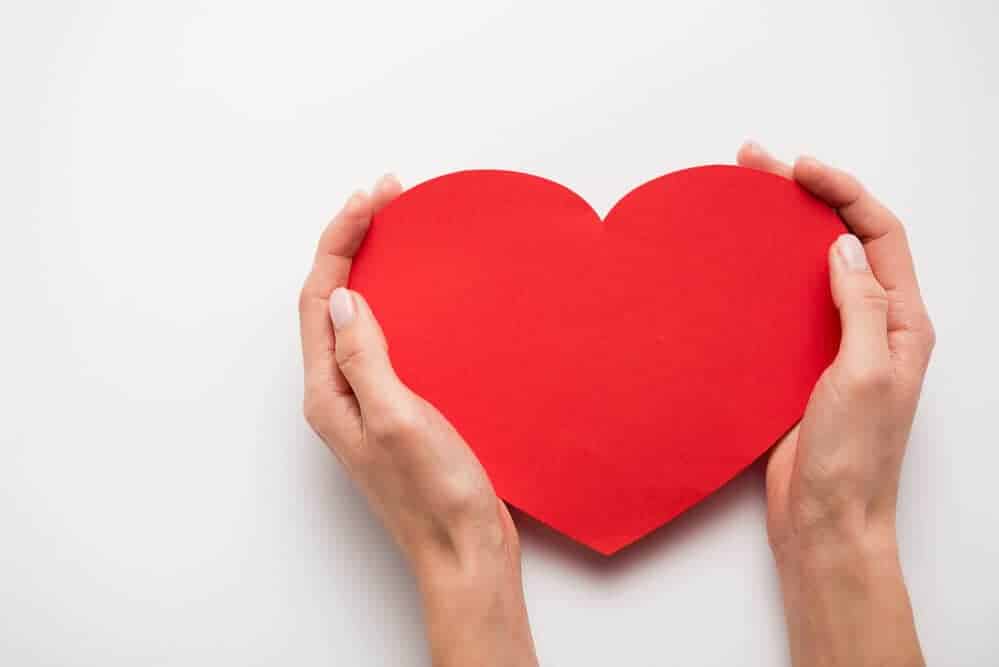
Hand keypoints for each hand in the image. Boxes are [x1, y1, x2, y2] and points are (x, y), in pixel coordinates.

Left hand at [299, 175, 536, 666]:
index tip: (373, 197)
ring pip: (356, 316)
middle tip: (385, 194)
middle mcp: (338, 393)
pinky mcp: (397, 408)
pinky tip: (420, 291)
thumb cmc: (434, 494)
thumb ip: (364, 358)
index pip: (319, 298)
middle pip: (330, 300)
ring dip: (371, 265)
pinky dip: (396, 300)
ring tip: (394, 225)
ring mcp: (367, 401)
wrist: (465, 552)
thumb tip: (341, 297)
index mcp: (328, 393)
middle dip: (351, 240)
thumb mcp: (398, 419)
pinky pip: (385, 339)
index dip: (340, 240)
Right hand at [738, 142, 932, 665]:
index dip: (843, 194)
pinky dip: (761, 277)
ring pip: (809, 270)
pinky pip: (784, 306)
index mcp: (902, 322)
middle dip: (806, 198)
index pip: (878, 236)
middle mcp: (872, 325)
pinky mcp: (798, 363)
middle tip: (759, 165)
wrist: (824, 519)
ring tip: (743, 201)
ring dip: (779, 233)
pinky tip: (735, 266)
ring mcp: (833, 343)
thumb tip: (839, 247)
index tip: (800, 170)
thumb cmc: (855, 458)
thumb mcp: (867, 376)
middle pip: (843, 241)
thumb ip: (861, 308)